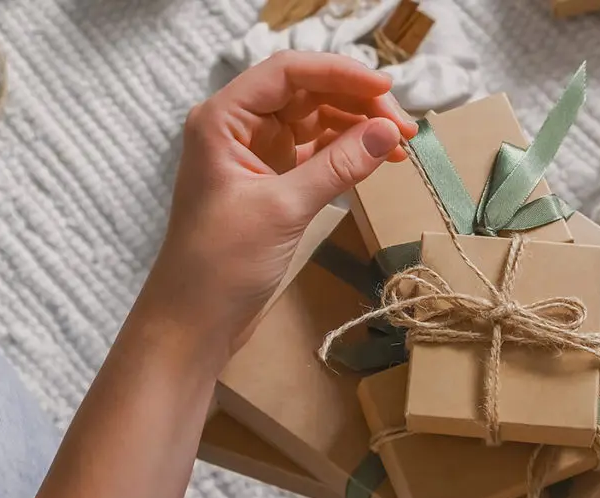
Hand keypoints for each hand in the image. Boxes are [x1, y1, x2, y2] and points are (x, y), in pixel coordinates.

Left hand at [142, 50, 416, 357]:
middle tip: (404, 130)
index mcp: (224, 119)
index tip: (387, 89)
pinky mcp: (275, 184)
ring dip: (359, 128)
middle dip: (358, 104)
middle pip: (308, 93)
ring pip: (318, 123)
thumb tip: (389, 132)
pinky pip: (319, 154)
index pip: (289, 72)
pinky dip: (349, 155)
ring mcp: (258, 156)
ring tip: (400, 146)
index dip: (341, 73)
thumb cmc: (220, 264)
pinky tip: (379, 160)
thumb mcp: (283, 208)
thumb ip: (338, 166)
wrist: (195, 322)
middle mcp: (240, 128)